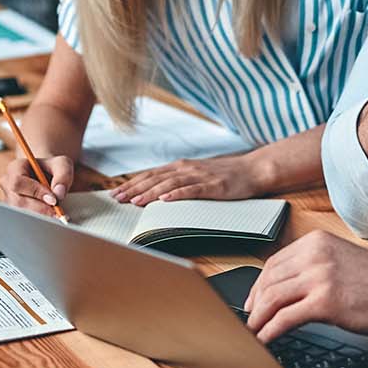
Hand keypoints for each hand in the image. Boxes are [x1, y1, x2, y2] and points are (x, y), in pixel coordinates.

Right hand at [0, 154, 74, 216]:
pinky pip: (23, 221)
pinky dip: (38, 222)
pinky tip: (50, 219)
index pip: (18, 182)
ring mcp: (9, 200)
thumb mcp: (62, 165)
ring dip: (40, 217)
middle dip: (39, 209)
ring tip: (56, 216)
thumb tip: (58, 193)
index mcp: (15, 168)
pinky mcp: (15, 212)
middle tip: (57, 213)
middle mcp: (8, 184)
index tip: (54, 200)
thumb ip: (63, 175)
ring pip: (20, 214)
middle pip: (18, 201)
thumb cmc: (53, 169)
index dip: (35, 192)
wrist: (50, 178)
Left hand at [109, 152, 262, 205]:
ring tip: (135, 201)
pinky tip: (165, 200)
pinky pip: (192, 190)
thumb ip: (178, 181)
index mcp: (180, 166)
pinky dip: (177, 194)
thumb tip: (156, 193)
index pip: (150, 175)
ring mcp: (199, 176)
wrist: (252, 170)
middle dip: (134, 189)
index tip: (115, 192)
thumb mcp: (197, 175)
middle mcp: (186, 168)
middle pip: (155, 178)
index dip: (132, 183)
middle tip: (117, 199)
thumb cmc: (224, 175)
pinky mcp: (213, 185)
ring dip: (150, 193)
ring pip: (169, 184)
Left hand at [243, 230, 367, 344]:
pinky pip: (285, 318)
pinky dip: (270, 331)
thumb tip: (287, 289)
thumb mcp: (342, 263)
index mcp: (317, 243)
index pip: (274, 263)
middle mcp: (315, 255)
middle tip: (249, 320)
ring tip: (252, 334)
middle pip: (268, 280)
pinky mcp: (325, 301)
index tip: (253, 301)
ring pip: (271, 299)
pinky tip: (266, 340)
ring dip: (258, 319)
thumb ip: (315, 269)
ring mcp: (319, 276)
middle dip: (255, 303)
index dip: (258, 285)